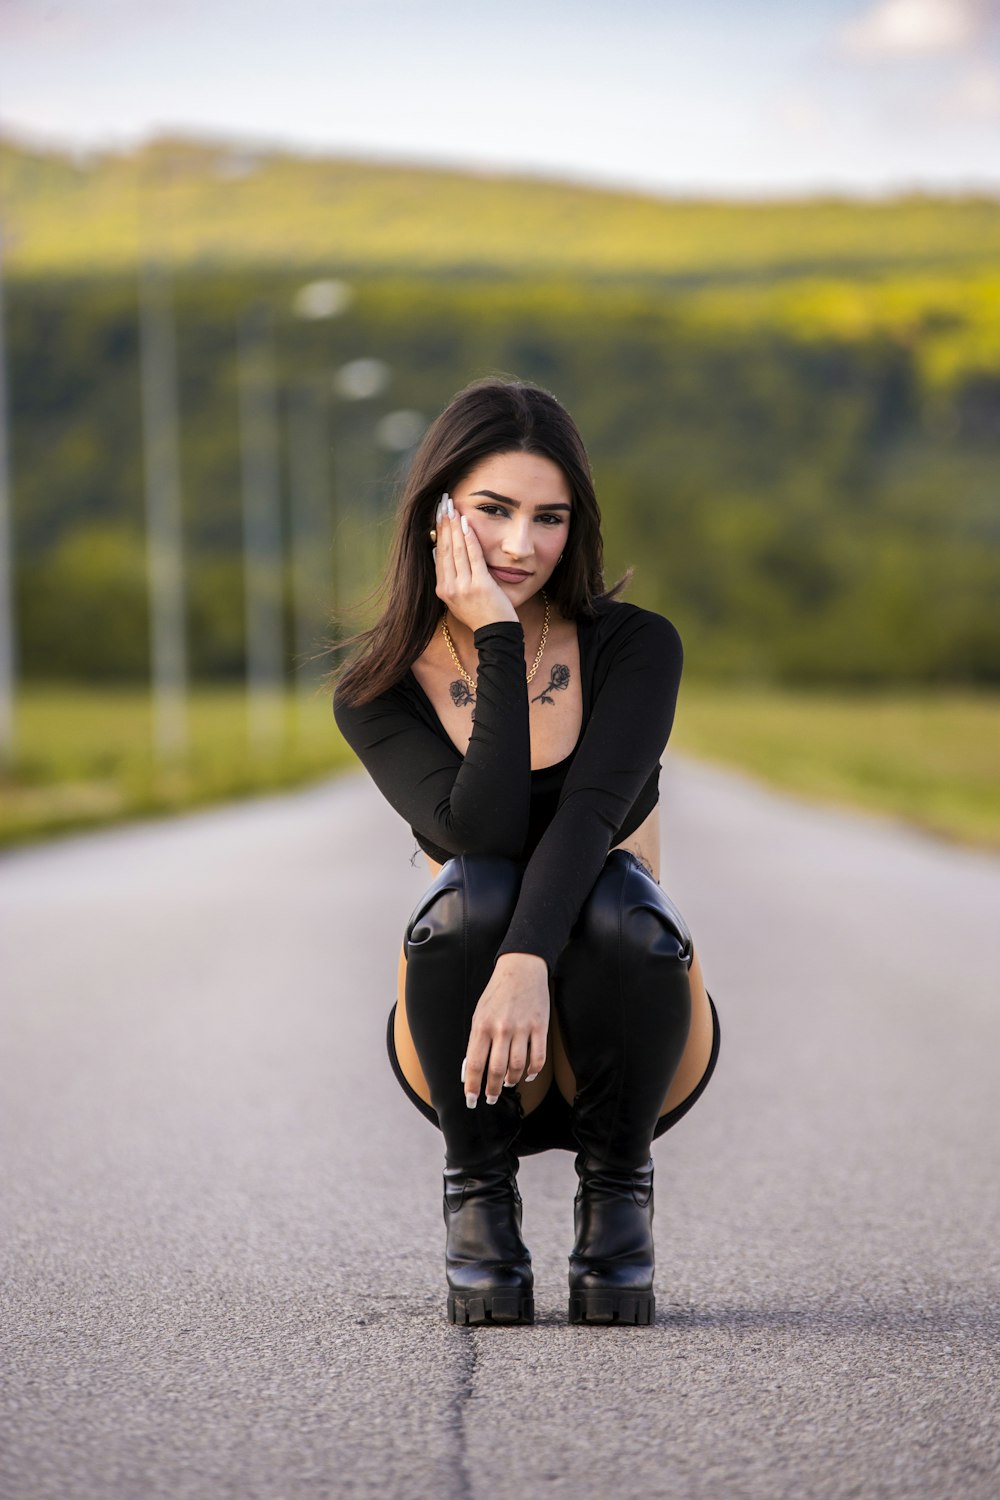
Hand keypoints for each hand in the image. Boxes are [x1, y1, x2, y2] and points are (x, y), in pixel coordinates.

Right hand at [434, 492, 517, 633]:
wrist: (495, 634)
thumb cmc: (481, 615)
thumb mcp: (457, 598)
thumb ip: (448, 576)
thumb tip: (437, 550)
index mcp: (442, 590)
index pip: (438, 554)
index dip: (438, 532)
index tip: (438, 513)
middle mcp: (448, 588)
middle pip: (444, 548)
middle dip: (443, 523)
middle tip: (443, 502)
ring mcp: (463, 587)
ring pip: (456, 549)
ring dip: (454, 525)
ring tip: (452, 506)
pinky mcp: (479, 585)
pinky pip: (473, 556)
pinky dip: (469, 538)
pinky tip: (467, 522)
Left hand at [462, 953, 548, 1105]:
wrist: (522, 968)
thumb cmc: (497, 993)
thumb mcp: (479, 1014)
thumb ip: (476, 1040)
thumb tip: (471, 1069)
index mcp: (482, 1025)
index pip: (475, 1064)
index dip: (472, 1086)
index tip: (472, 1100)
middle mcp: (501, 1029)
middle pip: (496, 1070)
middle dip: (492, 1090)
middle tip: (491, 1098)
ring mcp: (522, 1028)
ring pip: (517, 1067)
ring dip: (511, 1081)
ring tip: (508, 1084)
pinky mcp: (540, 1027)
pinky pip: (538, 1057)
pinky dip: (534, 1071)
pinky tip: (529, 1075)